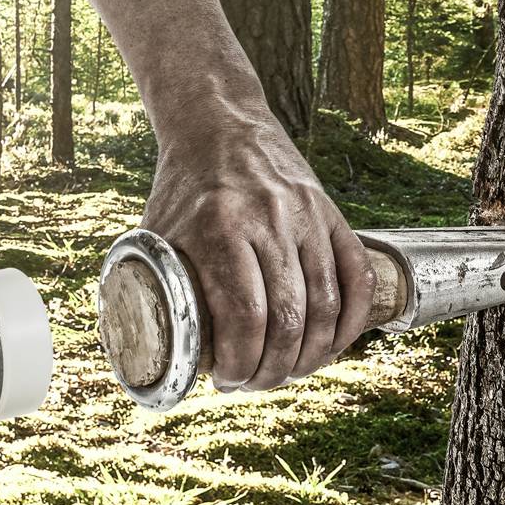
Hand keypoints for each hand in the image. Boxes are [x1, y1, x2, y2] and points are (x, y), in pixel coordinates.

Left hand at [142, 110, 374, 391]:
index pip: (244, 317)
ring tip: (287, 371)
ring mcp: (306, 214)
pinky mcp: (329, 212)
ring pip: (326, 306)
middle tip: (254, 383)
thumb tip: (148, 353)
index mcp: (219, 227)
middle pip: (287, 320)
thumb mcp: (157, 231)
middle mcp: (269, 219)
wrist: (219, 120)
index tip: (225, 380)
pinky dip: (350, 320)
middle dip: (273, 370)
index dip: (239, 363)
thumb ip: (156, 287)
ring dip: (311, 355)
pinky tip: (332, 345)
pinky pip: (357, 276)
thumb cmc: (182, 188)